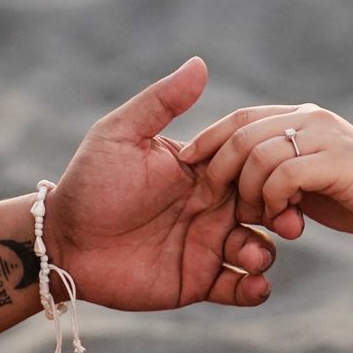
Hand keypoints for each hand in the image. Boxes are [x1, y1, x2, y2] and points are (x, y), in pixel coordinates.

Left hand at [46, 57, 274, 309]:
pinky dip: (254, 289)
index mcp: (202, 172)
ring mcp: (206, 245)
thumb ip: (162, 102)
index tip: (285, 178)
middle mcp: (211, 207)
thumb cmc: (90, 182)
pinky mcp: (197, 281)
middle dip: (283, 216)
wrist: (63, 240)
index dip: (272, 173)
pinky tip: (252, 285)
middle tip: (289, 223)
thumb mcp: (122, 135)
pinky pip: (237, 288)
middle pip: (264, 209)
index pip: (250, 168)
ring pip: (256, 249)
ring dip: (265, 253)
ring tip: (253, 257)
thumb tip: (199, 63)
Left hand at [180, 103, 352, 252]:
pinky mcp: (335, 163)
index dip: (209, 138)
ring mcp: (323, 137)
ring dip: (248, 192)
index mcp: (301, 117)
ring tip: (258, 219)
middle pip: (241, 134)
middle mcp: (309, 118)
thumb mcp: (311, 178)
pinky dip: (272, 200)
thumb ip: (278, 169)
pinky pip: (282, 175)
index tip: (185, 164)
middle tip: (216, 205)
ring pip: (257, 155)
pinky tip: (281, 221)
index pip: (240, 118)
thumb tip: (237, 175)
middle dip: (219, 170)